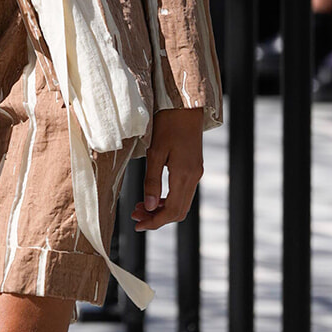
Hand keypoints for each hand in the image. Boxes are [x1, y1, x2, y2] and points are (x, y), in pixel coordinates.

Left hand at [133, 107, 203, 230]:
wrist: (185, 105)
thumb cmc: (167, 124)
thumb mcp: (155, 152)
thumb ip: (152, 181)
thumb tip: (148, 207)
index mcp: (184, 175)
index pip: (171, 210)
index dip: (154, 222)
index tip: (137, 226)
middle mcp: (194, 177)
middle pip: (178, 211)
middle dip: (157, 218)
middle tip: (135, 217)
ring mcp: (196, 173)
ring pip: (181, 203)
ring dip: (161, 210)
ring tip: (140, 208)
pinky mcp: (194, 168)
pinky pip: (183, 193)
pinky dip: (168, 200)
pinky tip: (153, 197)